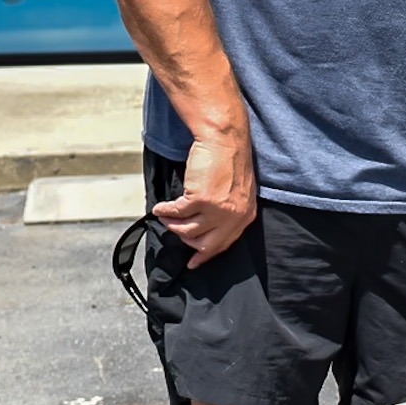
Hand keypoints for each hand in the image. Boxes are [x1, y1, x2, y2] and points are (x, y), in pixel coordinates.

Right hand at [153, 134, 255, 267]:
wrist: (225, 141)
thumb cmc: (230, 162)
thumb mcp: (239, 192)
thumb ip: (230, 211)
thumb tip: (208, 226)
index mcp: (245, 216)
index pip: (224, 244)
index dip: (206, 255)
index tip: (194, 263)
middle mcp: (233, 217)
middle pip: (204, 243)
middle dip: (186, 239)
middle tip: (175, 230)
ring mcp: (218, 210)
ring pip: (186, 229)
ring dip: (171, 224)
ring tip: (165, 215)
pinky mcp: (201, 200)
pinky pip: (176, 213)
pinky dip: (164, 211)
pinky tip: (160, 208)